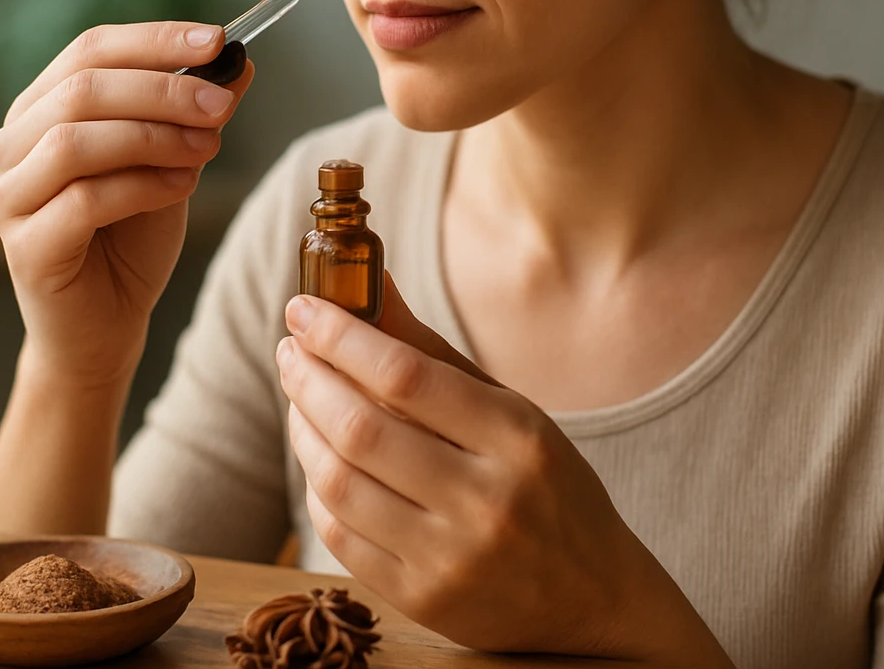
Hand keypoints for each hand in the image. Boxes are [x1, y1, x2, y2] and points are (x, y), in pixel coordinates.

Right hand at [0, 22, 253, 388]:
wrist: (107, 325)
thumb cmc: (131, 238)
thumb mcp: (171, 160)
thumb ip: (194, 111)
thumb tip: (238, 60)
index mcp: (36, 111)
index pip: (89, 51)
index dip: (155, 41)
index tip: (218, 40)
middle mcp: (7, 147)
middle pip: (82, 90)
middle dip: (163, 90)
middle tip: (222, 105)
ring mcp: (7, 198)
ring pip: (75, 140)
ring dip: (153, 136)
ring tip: (209, 148)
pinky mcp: (24, 247)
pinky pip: (84, 199)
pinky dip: (143, 185)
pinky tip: (183, 187)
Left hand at [277, 277, 732, 663]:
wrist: (592, 597)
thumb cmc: (546, 486)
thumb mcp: (511, 411)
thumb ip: (432, 352)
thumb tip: (370, 283)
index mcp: (518, 439)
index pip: (406, 375)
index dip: (341, 337)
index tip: (304, 309)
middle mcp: (486, 501)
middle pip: (362, 428)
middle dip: (309, 379)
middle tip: (290, 350)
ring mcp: (451, 558)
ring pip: (340, 482)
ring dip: (303, 430)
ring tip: (300, 399)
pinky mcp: (422, 600)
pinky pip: (340, 535)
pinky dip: (317, 488)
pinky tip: (320, 458)